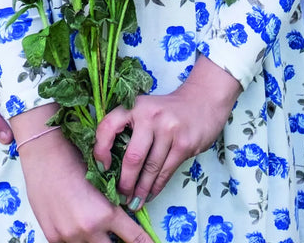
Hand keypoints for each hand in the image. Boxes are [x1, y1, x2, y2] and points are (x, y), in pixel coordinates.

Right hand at [18, 127, 151, 242]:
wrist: (45, 155)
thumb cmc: (76, 160)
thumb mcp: (102, 182)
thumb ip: (112, 206)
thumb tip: (125, 217)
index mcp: (106, 213)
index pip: (134, 238)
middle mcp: (89, 229)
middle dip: (118, 242)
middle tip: (118, 233)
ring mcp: (69, 236)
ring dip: (97, 239)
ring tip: (94, 223)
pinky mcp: (53, 238)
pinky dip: (77, 237)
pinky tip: (75, 223)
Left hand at [93, 55, 241, 208]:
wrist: (203, 101)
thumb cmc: (167, 110)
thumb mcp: (145, 110)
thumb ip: (129, 129)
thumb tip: (110, 165)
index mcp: (135, 106)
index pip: (108, 126)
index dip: (100, 149)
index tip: (102, 168)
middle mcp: (151, 115)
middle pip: (132, 157)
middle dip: (125, 182)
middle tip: (120, 196)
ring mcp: (169, 129)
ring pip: (150, 169)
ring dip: (140, 190)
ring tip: (134, 202)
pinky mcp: (184, 143)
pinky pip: (166, 171)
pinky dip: (156, 187)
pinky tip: (150, 195)